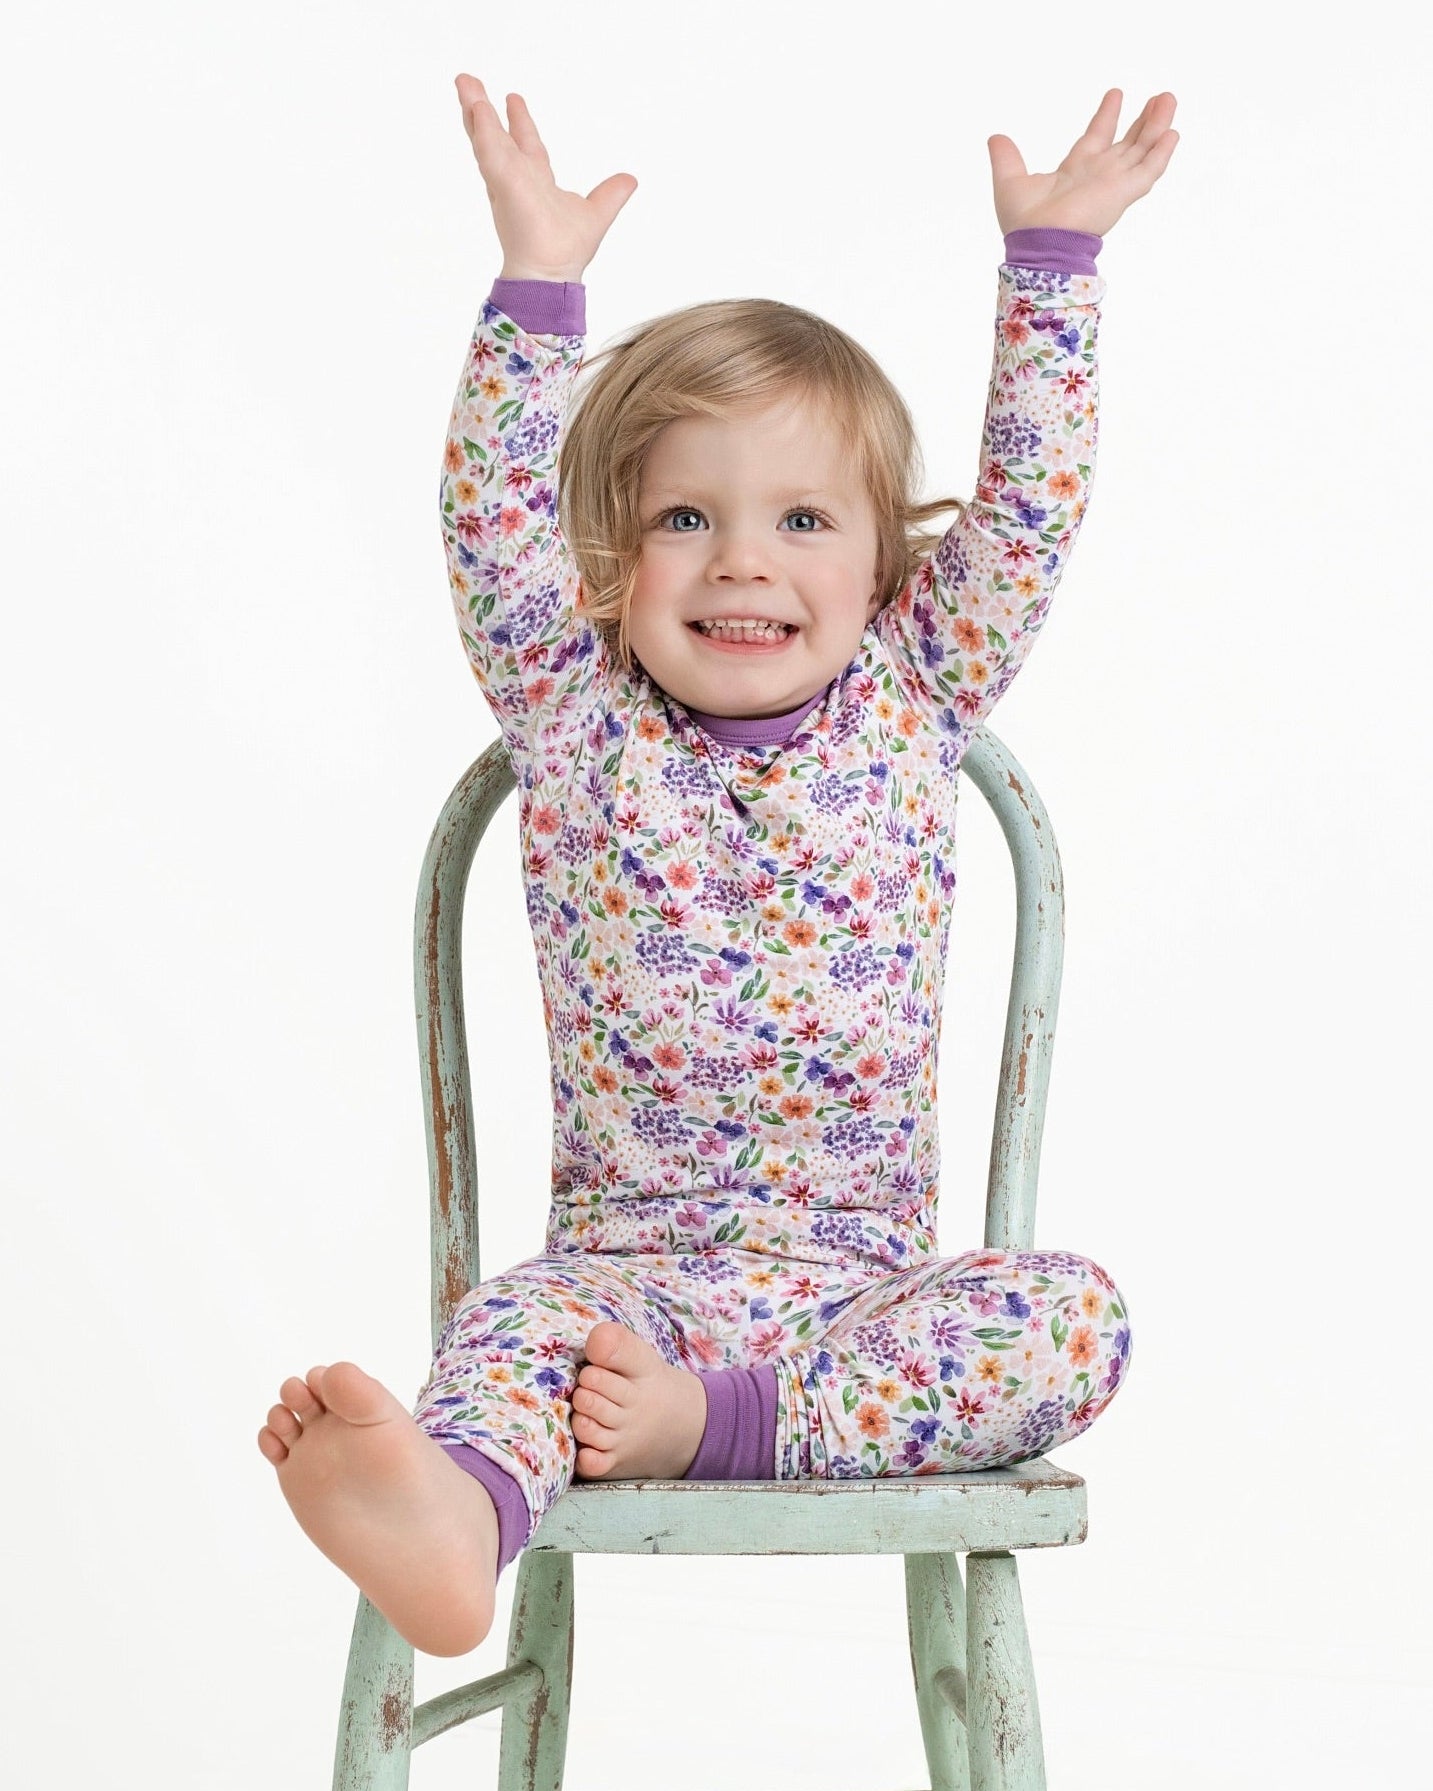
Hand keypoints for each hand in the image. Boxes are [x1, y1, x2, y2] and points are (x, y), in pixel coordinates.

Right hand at [455, 75, 637, 280]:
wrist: (552, 275)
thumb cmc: (566, 253)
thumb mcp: (597, 213)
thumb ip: (610, 195)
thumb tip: (630, 180)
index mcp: (536, 182)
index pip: (525, 146)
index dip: (520, 123)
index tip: (513, 99)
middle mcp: (517, 178)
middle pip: (496, 136)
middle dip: (482, 109)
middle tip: (468, 81)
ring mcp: (506, 180)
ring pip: (486, 136)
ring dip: (474, 108)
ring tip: (463, 81)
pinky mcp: (501, 183)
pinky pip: (488, 149)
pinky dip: (481, 127)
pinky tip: (475, 106)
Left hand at [987, 89, 1178, 236]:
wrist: (1039, 242)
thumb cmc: (1024, 223)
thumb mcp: (1010, 180)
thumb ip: (1006, 158)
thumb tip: (995, 137)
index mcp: (1075, 171)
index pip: (1096, 137)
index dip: (1106, 116)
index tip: (1116, 94)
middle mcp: (1098, 175)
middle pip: (1127, 142)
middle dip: (1142, 120)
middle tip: (1159, 96)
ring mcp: (1113, 183)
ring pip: (1142, 149)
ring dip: (1157, 125)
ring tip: (1168, 99)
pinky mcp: (1124, 192)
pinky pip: (1149, 170)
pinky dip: (1161, 152)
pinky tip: (1173, 133)